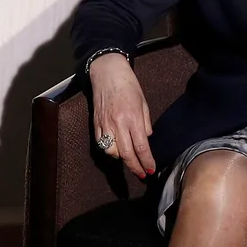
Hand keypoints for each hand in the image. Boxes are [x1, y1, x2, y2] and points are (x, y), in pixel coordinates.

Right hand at [86, 53, 155, 178]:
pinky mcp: (96, 123)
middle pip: (127, 154)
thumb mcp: (143, 103)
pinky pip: (101, 143)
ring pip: (111, 151)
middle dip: (135, 167)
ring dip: (121, 158)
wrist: (107, 73)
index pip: (141, 147)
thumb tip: (145, 139)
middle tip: (141, 174)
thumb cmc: (129, 85)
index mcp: (133, 118)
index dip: (146, 161)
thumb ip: (145, 123)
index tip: (150, 170)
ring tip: (129, 158)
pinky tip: (115, 149)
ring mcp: (105, 124)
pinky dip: (109, 149)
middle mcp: (118, 124)